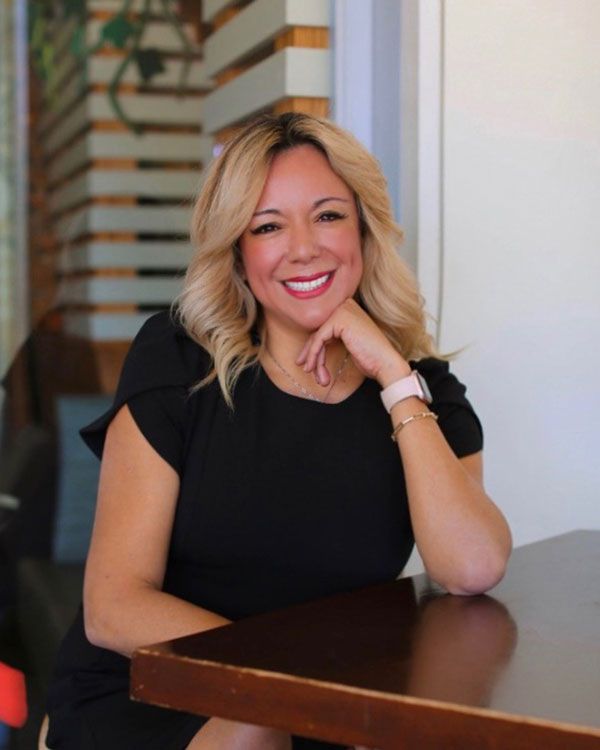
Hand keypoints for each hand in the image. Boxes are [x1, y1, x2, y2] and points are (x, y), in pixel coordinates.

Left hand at [295, 298, 410, 386]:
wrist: (385, 363)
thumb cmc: (371, 357)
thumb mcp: (347, 344)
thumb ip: (331, 338)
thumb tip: (308, 347)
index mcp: (349, 309)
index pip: (324, 329)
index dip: (313, 348)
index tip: (307, 364)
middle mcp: (346, 305)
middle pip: (319, 332)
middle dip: (311, 354)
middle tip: (306, 370)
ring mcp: (343, 310)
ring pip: (317, 338)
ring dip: (315, 360)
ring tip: (319, 378)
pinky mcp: (339, 319)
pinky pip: (318, 339)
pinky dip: (314, 356)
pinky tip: (315, 369)